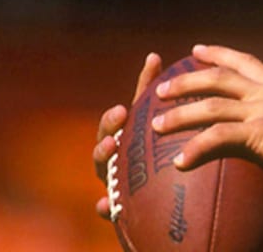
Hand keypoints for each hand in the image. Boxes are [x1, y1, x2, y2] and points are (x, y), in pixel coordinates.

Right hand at [92, 52, 163, 218]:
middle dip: (108, 131)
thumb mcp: (157, 121)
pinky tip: (104, 204)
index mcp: (124, 136)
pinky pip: (107, 207)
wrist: (161, 196)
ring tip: (111, 148)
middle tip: (119, 125)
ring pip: (101, 169)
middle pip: (103, 142)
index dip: (117, 115)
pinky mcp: (117, 204)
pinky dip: (104, 205)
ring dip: (103, 157)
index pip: (118, 121)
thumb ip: (153, 92)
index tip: (123, 110)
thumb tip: (154, 54)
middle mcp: (114, 156)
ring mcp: (112, 178)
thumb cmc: (154, 150)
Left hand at [151, 44, 262, 190]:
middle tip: (160, 90)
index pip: (244, 61)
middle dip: (185, 81)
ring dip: (179, 115)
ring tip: (157, 126)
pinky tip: (181, 162)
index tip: (196, 50)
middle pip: (218, 78)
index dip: (218, 53)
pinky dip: (196, 148)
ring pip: (210, 106)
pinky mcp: (260, 133)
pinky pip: (219, 138)